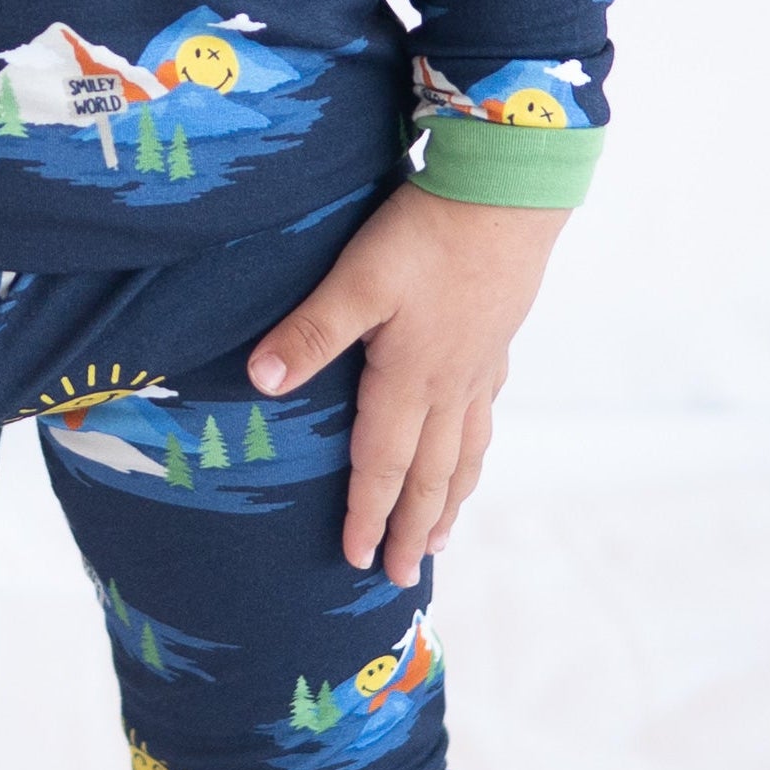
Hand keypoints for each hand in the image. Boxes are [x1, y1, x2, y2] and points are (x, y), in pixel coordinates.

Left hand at [247, 185, 565, 583]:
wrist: (509, 193)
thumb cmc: (428, 234)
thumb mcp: (357, 280)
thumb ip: (310, 333)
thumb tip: (260, 382)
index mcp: (409, 381)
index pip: (382, 466)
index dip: (367, 515)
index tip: (357, 559)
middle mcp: (449, 387)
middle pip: (429, 475)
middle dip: (413, 529)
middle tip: (404, 576)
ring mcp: (479, 368)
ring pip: (464, 452)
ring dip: (449, 499)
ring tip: (441, 536)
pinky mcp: (497, 342)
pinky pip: (484, 417)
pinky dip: (475, 450)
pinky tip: (473, 448)